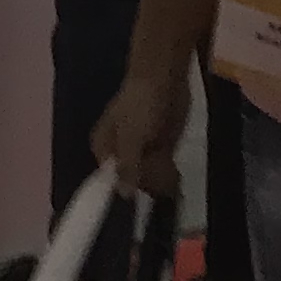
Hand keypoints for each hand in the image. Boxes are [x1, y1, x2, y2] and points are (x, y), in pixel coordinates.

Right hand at [90, 63, 190, 196]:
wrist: (164, 82)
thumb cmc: (140, 106)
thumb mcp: (131, 137)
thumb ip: (128, 167)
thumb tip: (123, 197)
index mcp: (103, 149)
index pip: (110, 181)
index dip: (125, 190)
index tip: (142, 199)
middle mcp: (119, 154)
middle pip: (131, 182)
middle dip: (148, 184)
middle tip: (162, 176)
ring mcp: (141, 153)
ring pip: (149, 179)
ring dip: (162, 181)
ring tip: (172, 172)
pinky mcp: (159, 150)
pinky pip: (162, 171)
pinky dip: (170, 176)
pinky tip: (176, 174)